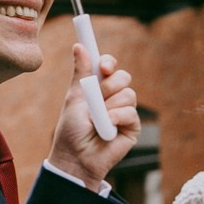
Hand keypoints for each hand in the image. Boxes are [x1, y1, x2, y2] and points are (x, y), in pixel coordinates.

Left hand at [47, 45, 138, 188]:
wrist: (76, 157)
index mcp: (97, 87)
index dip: (109, 62)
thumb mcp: (74, 97)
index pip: (109, 66)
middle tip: (97, 96)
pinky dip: (116, 117)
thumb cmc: (71, 130)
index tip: (104, 66)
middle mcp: (112, 97)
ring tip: (97, 120)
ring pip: (128, 94)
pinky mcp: (131, 126)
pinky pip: (130, 112)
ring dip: (110, 105)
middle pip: (123, 77)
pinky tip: (106, 128)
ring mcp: (123, 111)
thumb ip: (81, 73)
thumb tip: (79, 46)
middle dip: (110, 85)